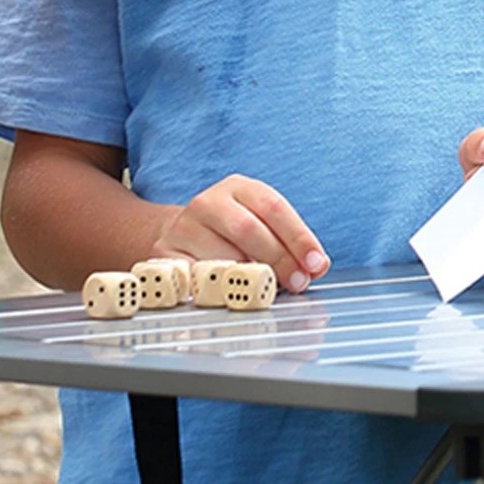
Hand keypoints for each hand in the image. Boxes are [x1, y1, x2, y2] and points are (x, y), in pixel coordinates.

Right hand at [150, 175, 329, 293]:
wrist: (178, 236)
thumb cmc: (231, 234)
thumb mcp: (261, 225)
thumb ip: (289, 243)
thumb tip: (316, 266)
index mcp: (239, 188)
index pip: (274, 207)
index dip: (299, 237)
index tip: (316, 264)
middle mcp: (209, 202)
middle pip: (248, 229)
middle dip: (279, 260)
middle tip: (298, 283)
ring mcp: (184, 227)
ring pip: (222, 254)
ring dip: (251, 278)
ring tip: (269, 290)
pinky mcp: (166, 254)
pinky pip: (197, 276)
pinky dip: (218, 288)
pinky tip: (233, 295)